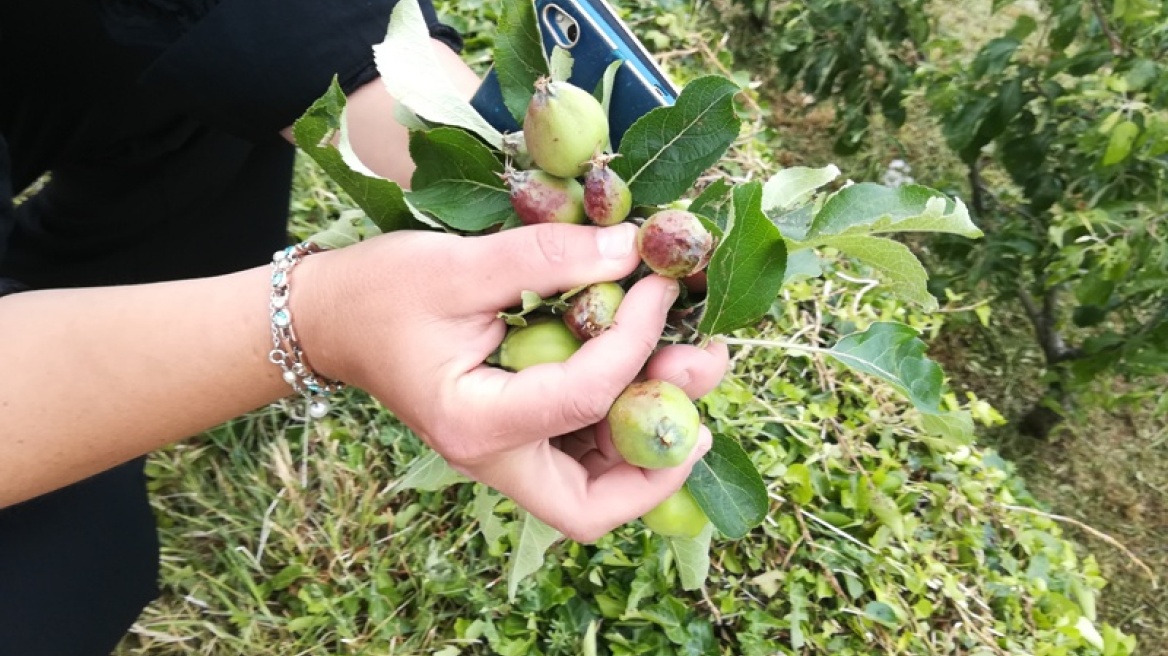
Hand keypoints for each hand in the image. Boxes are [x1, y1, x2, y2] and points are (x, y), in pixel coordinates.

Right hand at [295, 223, 728, 540]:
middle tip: (704, 372)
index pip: (583, 397)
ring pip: (597, 485)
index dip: (636, 340)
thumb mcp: (457, 265)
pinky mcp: (516, 434)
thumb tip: (633, 247)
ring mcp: (505, 453)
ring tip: (694, 362)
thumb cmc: (379, 292)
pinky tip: (650, 366)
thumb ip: (546, 259)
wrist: (332, 318)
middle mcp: (493, 457)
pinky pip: (583, 451)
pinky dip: (625, 418)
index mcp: (474, 424)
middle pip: (595, 502)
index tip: (660, 282)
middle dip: (663, 449)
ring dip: (654, 433)